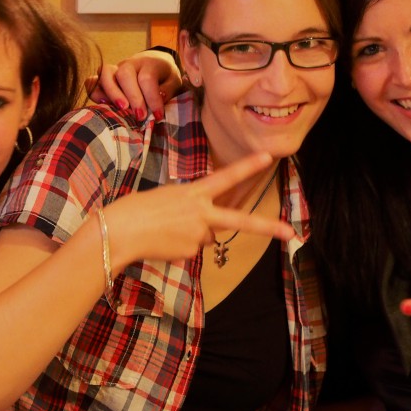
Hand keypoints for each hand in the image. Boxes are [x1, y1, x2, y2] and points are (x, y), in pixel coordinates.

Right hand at [85, 49, 182, 121]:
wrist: (153, 62)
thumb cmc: (163, 76)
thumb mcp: (174, 81)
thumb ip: (168, 89)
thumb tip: (160, 98)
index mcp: (149, 63)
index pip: (147, 78)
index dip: (152, 98)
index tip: (158, 116)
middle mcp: (130, 63)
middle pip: (125, 74)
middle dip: (132, 96)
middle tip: (140, 115)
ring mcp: (115, 69)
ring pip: (106, 74)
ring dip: (112, 93)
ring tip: (122, 109)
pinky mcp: (104, 78)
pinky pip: (92, 81)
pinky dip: (95, 92)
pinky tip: (104, 104)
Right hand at [107, 152, 293, 266]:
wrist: (120, 231)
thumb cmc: (135, 210)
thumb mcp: (166, 200)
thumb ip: (190, 211)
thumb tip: (205, 235)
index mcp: (193, 193)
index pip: (225, 177)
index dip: (247, 166)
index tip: (268, 157)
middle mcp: (200, 213)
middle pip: (238, 221)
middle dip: (267, 227)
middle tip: (290, 233)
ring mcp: (196, 235)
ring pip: (204, 237)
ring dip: (190, 235)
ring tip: (163, 231)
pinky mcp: (188, 253)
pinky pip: (189, 250)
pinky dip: (177, 248)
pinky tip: (160, 242)